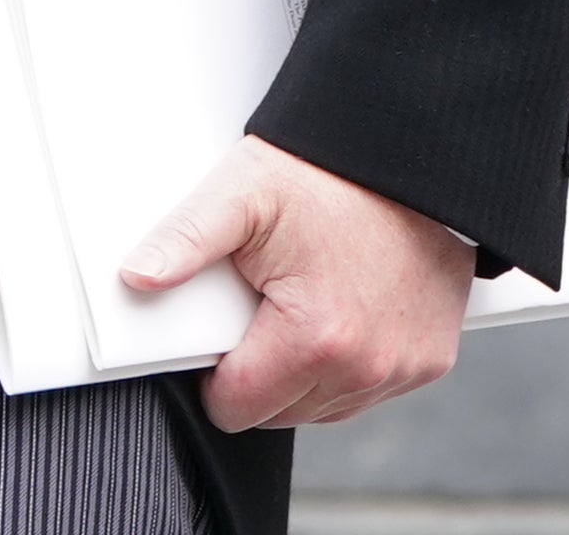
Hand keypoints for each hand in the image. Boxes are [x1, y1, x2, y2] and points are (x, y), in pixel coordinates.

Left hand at [119, 135, 472, 430]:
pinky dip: (349, 364)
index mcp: (316, 338)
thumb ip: (183, 241)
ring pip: (325, 407)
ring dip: (304, 373)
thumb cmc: (323, 174)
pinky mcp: (431, 360)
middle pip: (280, 413)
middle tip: (261, 303)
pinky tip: (338, 313)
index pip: (237, 407)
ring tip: (298, 304)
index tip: (220, 331)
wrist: (401, 155)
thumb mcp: (239, 194)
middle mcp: (368, 366)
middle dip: (259, 371)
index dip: (215, 373)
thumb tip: (136, 277)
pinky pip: (370, 388)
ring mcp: (406, 367)